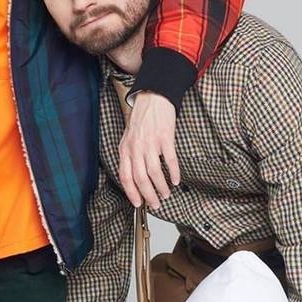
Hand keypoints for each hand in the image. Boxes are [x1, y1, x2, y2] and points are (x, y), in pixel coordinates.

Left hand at [118, 91, 179, 208]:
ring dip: (161, 187)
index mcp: (125, 149)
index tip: (138, 203)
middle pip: (140, 178)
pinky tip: (176, 180)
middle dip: (148, 195)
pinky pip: (169, 159)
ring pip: (154, 172)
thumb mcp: (128, 138)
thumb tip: (134, 179)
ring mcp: (150, 142)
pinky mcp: (165, 137)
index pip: (125, 176)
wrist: (153, 97)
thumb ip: (130, 157)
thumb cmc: (141, 119)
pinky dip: (173, 172)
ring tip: (166, 194)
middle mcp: (136, 147)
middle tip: (155, 204)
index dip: (131, 193)